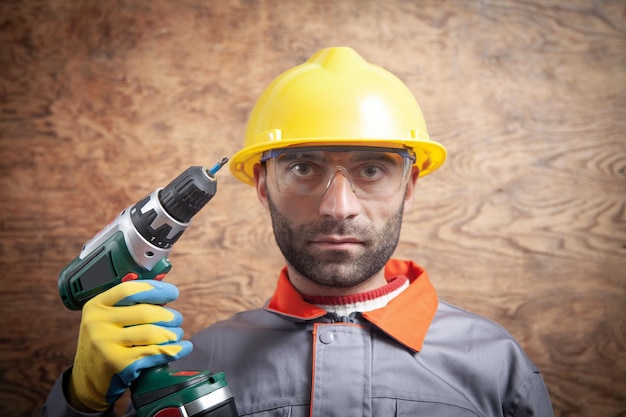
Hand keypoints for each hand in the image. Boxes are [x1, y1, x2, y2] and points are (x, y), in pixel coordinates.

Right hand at [67, 280, 192, 410]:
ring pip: (152, 333)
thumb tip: (163, 290)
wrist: (86, 382)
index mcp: (96, 306)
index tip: (173, 292)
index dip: (155, 289)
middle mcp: (97, 323)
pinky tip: (183, 348)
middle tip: (177, 319)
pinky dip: (174, 349)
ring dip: (172, 333)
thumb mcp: (106, 321)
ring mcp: (106, 345)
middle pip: (145, 312)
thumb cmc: (105, 345)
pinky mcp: (118, 364)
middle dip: (168, 315)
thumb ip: (127, 305)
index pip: (129, 290)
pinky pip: (154, 352)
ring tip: (177, 333)